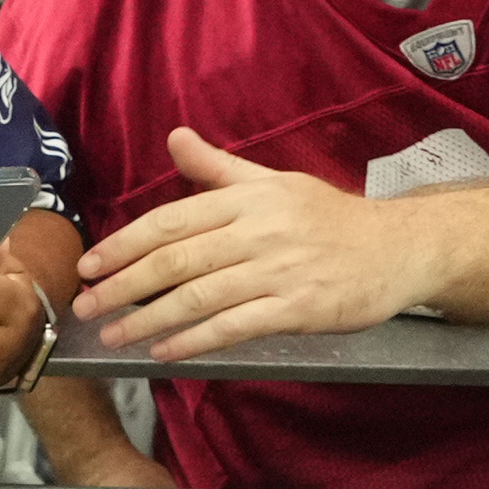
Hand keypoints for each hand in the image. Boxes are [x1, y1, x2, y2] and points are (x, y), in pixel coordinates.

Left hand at [72, 127, 448, 356]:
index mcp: (249, 199)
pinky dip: (194, 341)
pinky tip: (164, 351)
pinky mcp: (300, 307)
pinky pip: (235, 326)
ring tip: (114, 335)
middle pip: (176, 260)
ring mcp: (280, 270)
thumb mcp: (275, 183)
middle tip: (87, 307)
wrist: (402, 248)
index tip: (88, 265)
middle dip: (123, 286)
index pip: (171, 221)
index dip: (124, 245)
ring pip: (199, 297)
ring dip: (148, 319)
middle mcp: (260, 230)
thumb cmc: (331, 219)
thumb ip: (219, 169)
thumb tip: (174, 137)